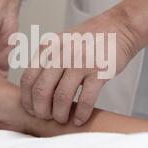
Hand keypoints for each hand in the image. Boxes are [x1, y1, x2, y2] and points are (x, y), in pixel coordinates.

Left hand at [20, 8, 137, 125]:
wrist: (120, 27)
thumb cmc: (89, 40)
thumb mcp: (61, 43)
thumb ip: (46, 62)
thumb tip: (33, 93)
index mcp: (49, 47)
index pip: (28, 78)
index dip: (27, 99)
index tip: (32, 110)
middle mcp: (62, 53)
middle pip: (42, 90)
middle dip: (41, 110)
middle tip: (47, 118)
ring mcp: (81, 61)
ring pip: (62, 97)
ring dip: (60, 114)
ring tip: (63, 120)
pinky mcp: (100, 70)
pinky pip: (86, 99)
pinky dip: (81, 114)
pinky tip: (80, 119)